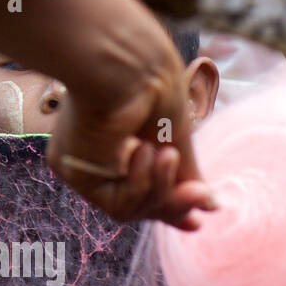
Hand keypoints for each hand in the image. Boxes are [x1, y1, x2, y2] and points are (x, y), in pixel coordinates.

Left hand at [48, 56, 215, 230]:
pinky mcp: (73, 170)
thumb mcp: (176, 135)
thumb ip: (185, 172)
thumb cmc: (151, 84)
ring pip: (131, 208)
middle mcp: (98, 153)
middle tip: (200, 195)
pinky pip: (118, 204)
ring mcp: (84, 163)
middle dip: (172, 202)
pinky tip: (141, 150)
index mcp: (119, 137)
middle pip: (138, 202)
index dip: (170, 204)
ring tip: (167, 154)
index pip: (143, 183)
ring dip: (160, 187)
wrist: (126, 64)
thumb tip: (211, 206)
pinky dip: (139, 183)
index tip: (198, 221)